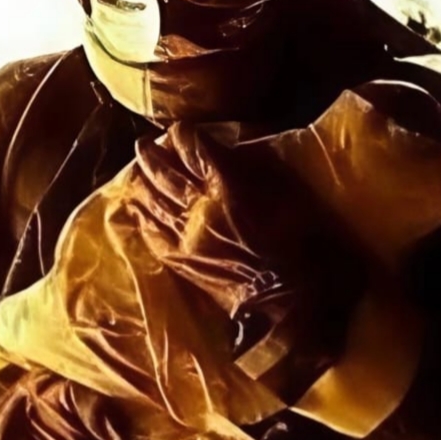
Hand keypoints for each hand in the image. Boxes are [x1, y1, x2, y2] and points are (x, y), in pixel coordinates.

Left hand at [125, 124, 363, 400]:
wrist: (294, 310)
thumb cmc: (304, 253)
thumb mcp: (292, 203)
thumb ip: (261, 177)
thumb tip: (237, 158)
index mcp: (229, 190)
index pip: (196, 151)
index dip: (184, 136)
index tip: (180, 130)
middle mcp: (199, 210)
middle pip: (166, 174)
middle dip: (153, 156)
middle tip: (145, 145)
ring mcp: (186, 239)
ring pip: (153, 202)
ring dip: (142, 183)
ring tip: (135, 171)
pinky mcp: (182, 264)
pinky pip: (153, 235)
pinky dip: (142, 219)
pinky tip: (136, 210)